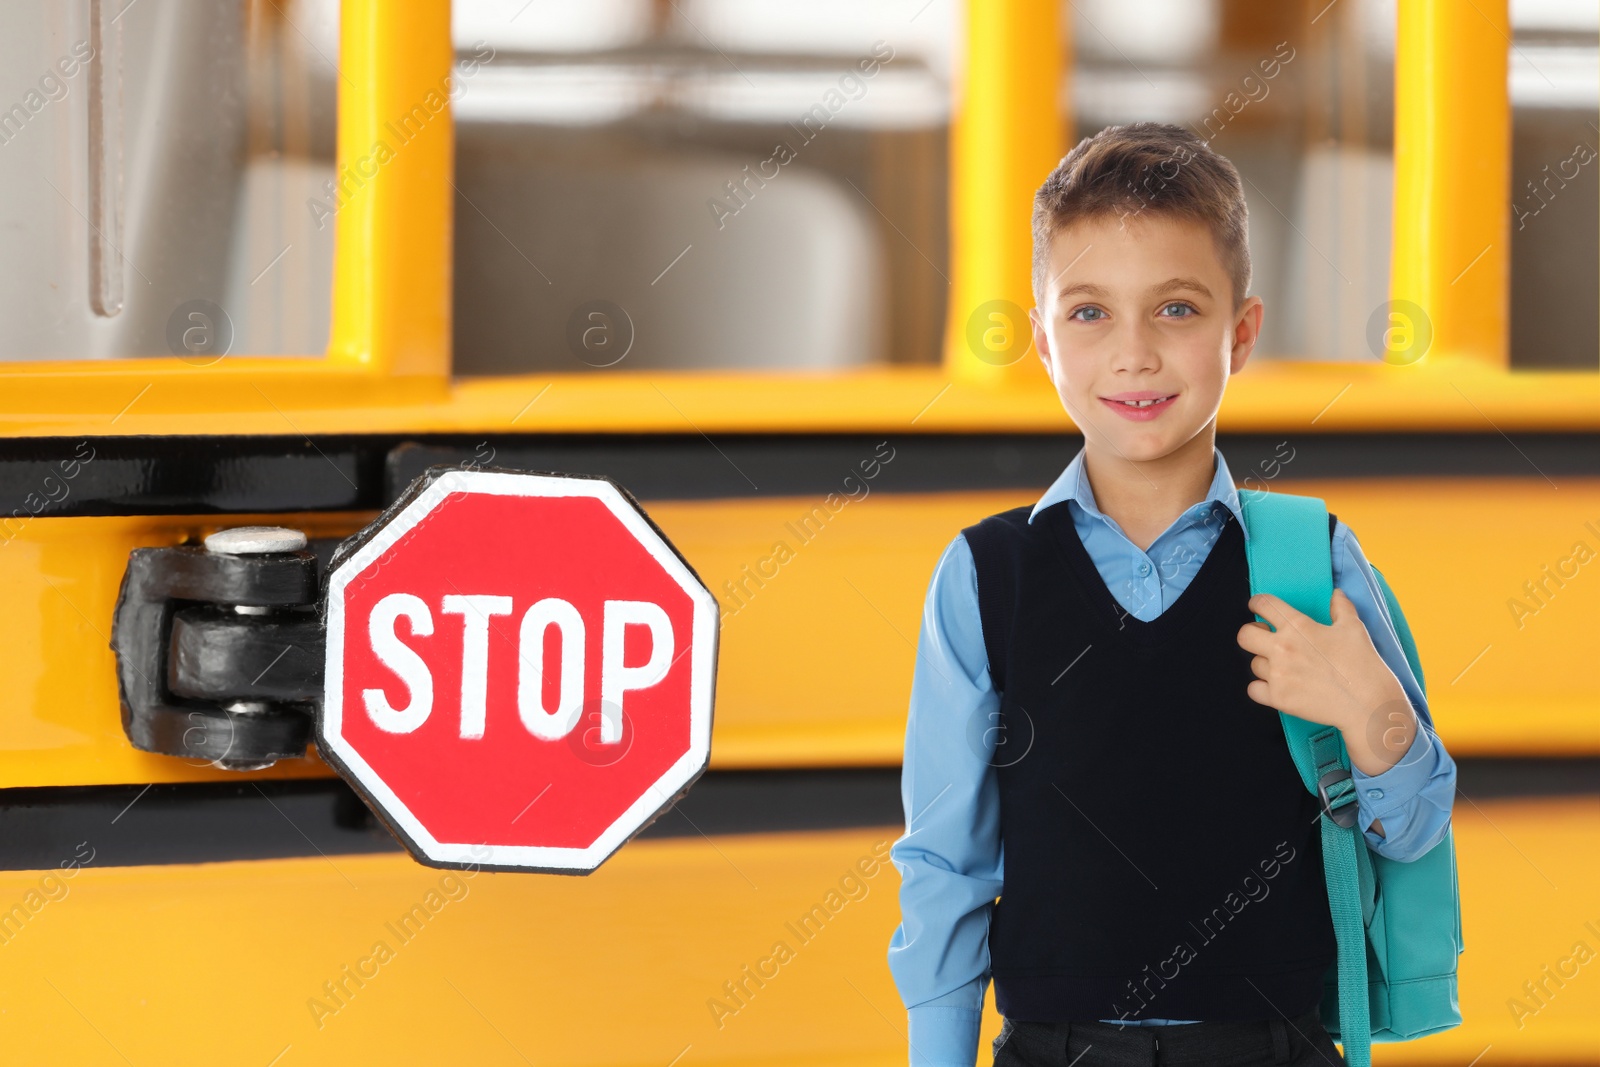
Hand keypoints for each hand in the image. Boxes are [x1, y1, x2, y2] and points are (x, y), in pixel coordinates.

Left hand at [1236, 588, 1406, 736]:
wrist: (1368, 704)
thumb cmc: (1363, 664)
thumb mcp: (1354, 628)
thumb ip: (1341, 607)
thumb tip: (1336, 594)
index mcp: (1299, 627)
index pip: (1264, 605)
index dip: (1257, 603)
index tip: (1259, 607)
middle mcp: (1283, 648)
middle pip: (1245, 635)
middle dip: (1252, 633)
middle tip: (1265, 637)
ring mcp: (1278, 674)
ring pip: (1253, 663)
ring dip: (1265, 663)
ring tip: (1284, 666)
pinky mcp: (1278, 698)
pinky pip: (1253, 689)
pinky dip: (1261, 688)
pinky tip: (1277, 686)